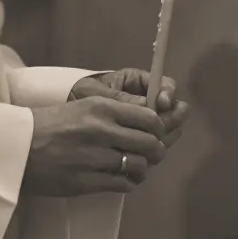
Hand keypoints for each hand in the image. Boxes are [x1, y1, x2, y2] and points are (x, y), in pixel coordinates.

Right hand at [22, 96, 166, 196]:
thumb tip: (147, 122)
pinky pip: (123, 184)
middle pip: (150, 143)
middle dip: (155, 150)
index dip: (157, 128)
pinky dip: (128, 182)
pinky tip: (120, 177)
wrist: (17, 145)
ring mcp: (95, 157)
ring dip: (142, 168)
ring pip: (140, 166)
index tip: (154, 133)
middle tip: (149, 153)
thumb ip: (113, 112)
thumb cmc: (49, 124)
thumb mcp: (82, 106)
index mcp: (100, 107)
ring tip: (134, 167)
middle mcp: (102, 130)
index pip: (149, 117)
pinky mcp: (87, 181)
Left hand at [71, 70, 189, 147]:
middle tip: (160, 130)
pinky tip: (145, 156)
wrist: (63, 118)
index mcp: (138, 82)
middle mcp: (147, 102)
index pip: (166, 85)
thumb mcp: (96, 94)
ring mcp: (146, 123)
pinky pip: (157, 145)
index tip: (162, 103)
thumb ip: (122, 99)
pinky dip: (154, 150)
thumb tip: (149, 105)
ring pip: (169, 130)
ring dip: (164, 137)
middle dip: (170, 120)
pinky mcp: (142, 141)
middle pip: (174, 110)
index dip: (168, 94)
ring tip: (152, 144)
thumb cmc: (78, 96)